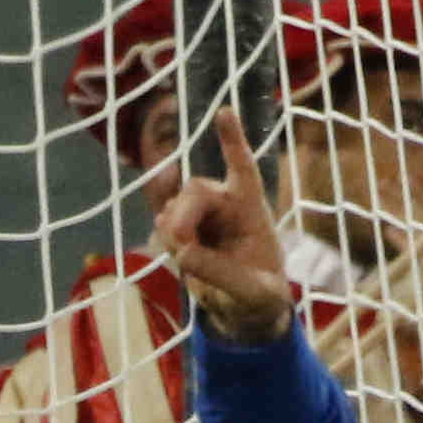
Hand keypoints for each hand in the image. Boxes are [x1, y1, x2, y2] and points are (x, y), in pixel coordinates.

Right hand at [155, 122, 301, 345]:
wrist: (244, 309)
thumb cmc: (260, 293)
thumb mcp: (252, 292)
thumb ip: (222, 272)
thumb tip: (184, 252)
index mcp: (252, 209)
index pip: (243, 169)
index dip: (233, 141)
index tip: (223, 112)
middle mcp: (226, 203)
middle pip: (196, 190)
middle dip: (184, 215)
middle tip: (182, 248)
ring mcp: (201, 214)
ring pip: (174, 206)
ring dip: (174, 231)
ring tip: (190, 261)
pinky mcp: (182, 228)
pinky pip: (163, 221)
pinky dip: (165, 236)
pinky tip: (179, 253)